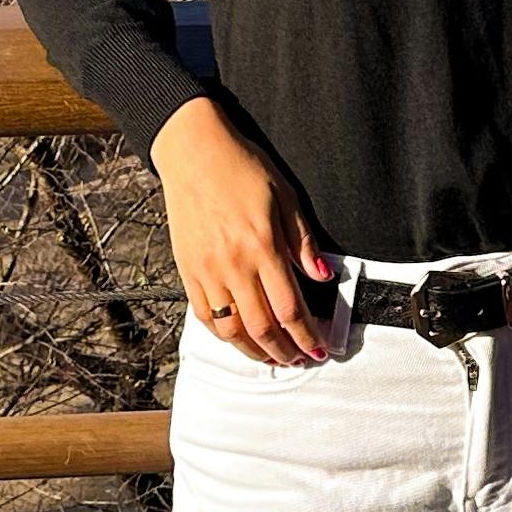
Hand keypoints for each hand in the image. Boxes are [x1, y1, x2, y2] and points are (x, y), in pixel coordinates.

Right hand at [151, 97, 331, 366]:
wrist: (193, 152)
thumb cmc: (241, 168)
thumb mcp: (285, 195)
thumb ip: (303, 240)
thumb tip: (324, 275)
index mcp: (263, 246)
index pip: (290, 309)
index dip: (308, 336)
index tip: (321, 348)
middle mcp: (234, 265)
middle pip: (263, 328)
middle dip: (286, 352)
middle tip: (302, 359)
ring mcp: (207, 271)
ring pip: (232, 330)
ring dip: (256, 352)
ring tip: (274, 358)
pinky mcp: (187, 271)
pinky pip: (205, 316)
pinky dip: (224, 335)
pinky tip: (240, 338)